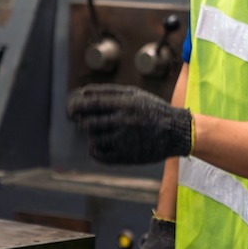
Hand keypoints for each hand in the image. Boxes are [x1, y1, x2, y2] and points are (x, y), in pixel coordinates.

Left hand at [67, 84, 192, 163]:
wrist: (175, 131)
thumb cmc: (152, 109)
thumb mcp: (134, 94)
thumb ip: (108, 92)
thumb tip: (83, 92)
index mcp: (124, 104)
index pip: (91, 105)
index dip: (76, 107)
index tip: (71, 111)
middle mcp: (123, 122)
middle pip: (88, 124)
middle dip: (84, 122)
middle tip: (88, 121)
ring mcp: (124, 140)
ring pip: (93, 139)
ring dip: (93, 136)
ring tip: (103, 132)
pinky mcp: (126, 156)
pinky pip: (99, 155)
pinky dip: (95, 150)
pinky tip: (101, 145)